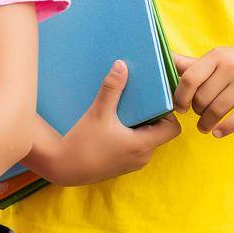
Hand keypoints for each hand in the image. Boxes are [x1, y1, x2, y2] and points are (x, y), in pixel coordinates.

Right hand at [52, 61, 180, 186]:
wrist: (62, 168)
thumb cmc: (82, 143)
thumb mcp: (98, 112)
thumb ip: (112, 88)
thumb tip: (122, 64)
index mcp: (143, 145)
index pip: (172, 128)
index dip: (167, 113)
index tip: (154, 99)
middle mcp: (142, 157)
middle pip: (160, 132)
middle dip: (152, 115)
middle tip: (140, 97)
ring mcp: (133, 163)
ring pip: (147, 139)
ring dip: (141, 124)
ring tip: (127, 107)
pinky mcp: (122, 165)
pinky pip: (135, 146)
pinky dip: (131, 134)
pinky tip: (116, 122)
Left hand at [173, 45, 233, 137]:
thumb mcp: (219, 58)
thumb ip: (192, 64)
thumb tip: (163, 59)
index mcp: (217, 56)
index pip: (189, 78)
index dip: (180, 96)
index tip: (179, 107)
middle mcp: (231, 67)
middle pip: (202, 98)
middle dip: (196, 111)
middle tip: (197, 115)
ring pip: (217, 110)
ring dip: (206, 123)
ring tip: (204, 127)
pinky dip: (224, 129)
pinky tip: (217, 133)